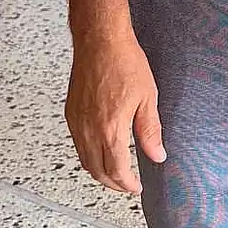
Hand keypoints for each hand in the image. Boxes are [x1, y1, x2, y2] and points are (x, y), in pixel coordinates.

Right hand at [65, 29, 165, 193]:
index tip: (136, 186)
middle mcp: (89, 130)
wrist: (100, 41)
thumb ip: (150, 130)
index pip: (116, 171)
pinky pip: (77, 144)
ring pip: (84, 160)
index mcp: (110, 129)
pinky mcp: (71, 113)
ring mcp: (77, 122)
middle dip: (113, 184)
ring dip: (99, 172)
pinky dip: (89, 155)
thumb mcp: (147, 97)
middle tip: (127, 184)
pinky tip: (100, 149)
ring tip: (115, 171)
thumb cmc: (124, 62)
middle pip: (97, 171)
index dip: (127, 184)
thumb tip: (157, 154)